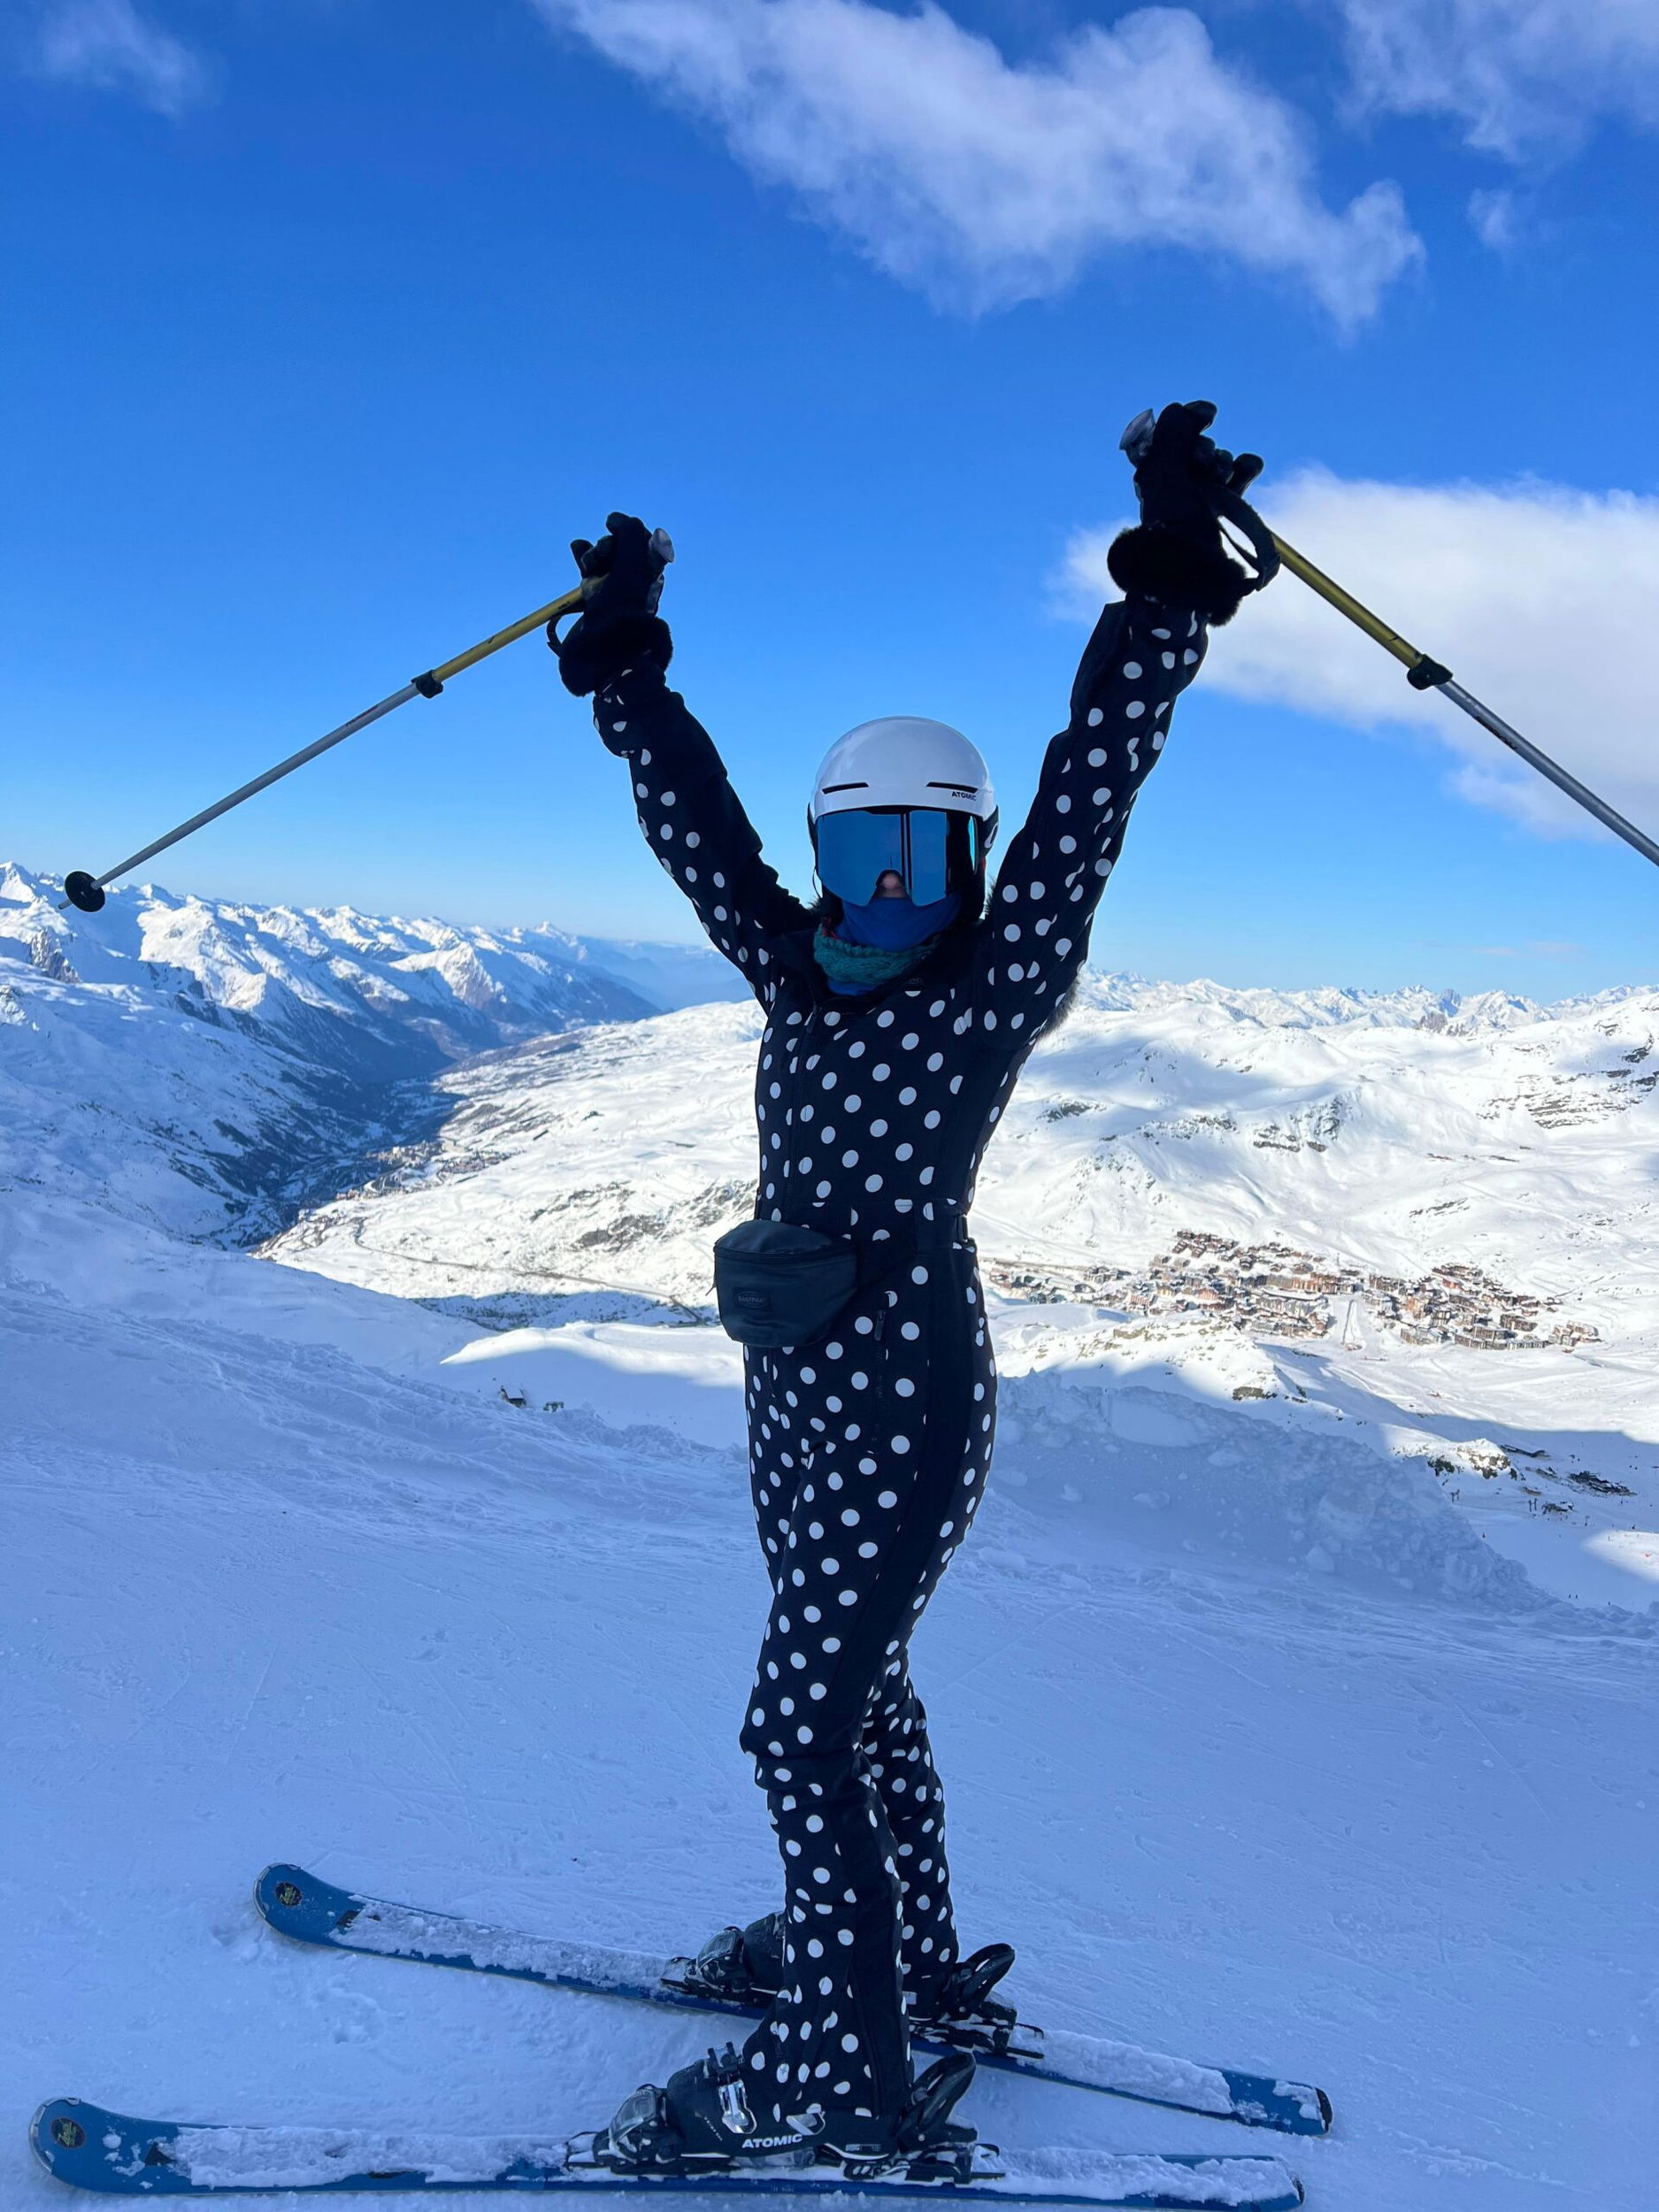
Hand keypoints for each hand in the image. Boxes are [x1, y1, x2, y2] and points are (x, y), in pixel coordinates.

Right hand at [551, 512, 674, 696]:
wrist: (605, 650)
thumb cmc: (623, 608)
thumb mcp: (634, 564)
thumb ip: (631, 534)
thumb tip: (616, 520)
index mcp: (651, 574)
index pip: (643, 539)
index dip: (628, 530)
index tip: (616, 531)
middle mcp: (634, 580)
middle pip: (621, 547)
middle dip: (608, 544)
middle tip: (603, 558)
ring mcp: (614, 589)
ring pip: (603, 556)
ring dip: (594, 552)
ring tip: (589, 565)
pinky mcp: (595, 598)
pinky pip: (589, 570)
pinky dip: (583, 557)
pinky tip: (577, 548)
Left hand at [1107, 402, 1265, 624]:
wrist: (1194, 572)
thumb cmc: (1173, 525)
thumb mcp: (1166, 475)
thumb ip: (1172, 436)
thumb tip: (1180, 408)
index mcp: (1152, 472)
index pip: (1170, 431)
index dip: (1188, 419)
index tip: (1206, 414)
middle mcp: (1175, 481)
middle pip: (1196, 445)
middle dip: (1206, 448)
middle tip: (1205, 462)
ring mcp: (1199, 495)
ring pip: (1219, 460)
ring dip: (1224, 461)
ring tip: (1222, 477)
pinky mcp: (1223, 508)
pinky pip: (1240, 476)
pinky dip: (1246, 468)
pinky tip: (1249, 468)